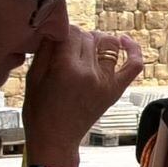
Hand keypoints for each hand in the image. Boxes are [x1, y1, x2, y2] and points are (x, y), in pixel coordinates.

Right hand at [23, 25, 143, 166]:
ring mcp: (106, 81)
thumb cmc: (39, 109)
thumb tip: (57, 28)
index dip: (63, 32)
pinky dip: (133, 50)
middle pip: (89, 37)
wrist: (55, 139)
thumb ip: (46, 49)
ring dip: (98, 41)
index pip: (72, 32)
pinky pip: (134, 65)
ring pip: (109, 44)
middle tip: (66, 50)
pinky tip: (123, 41)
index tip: (57, 39)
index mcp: (66, 68)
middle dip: (77, 38)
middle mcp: (90, 73)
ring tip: (87, 48)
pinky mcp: (116, 90)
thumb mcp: (33, 76)